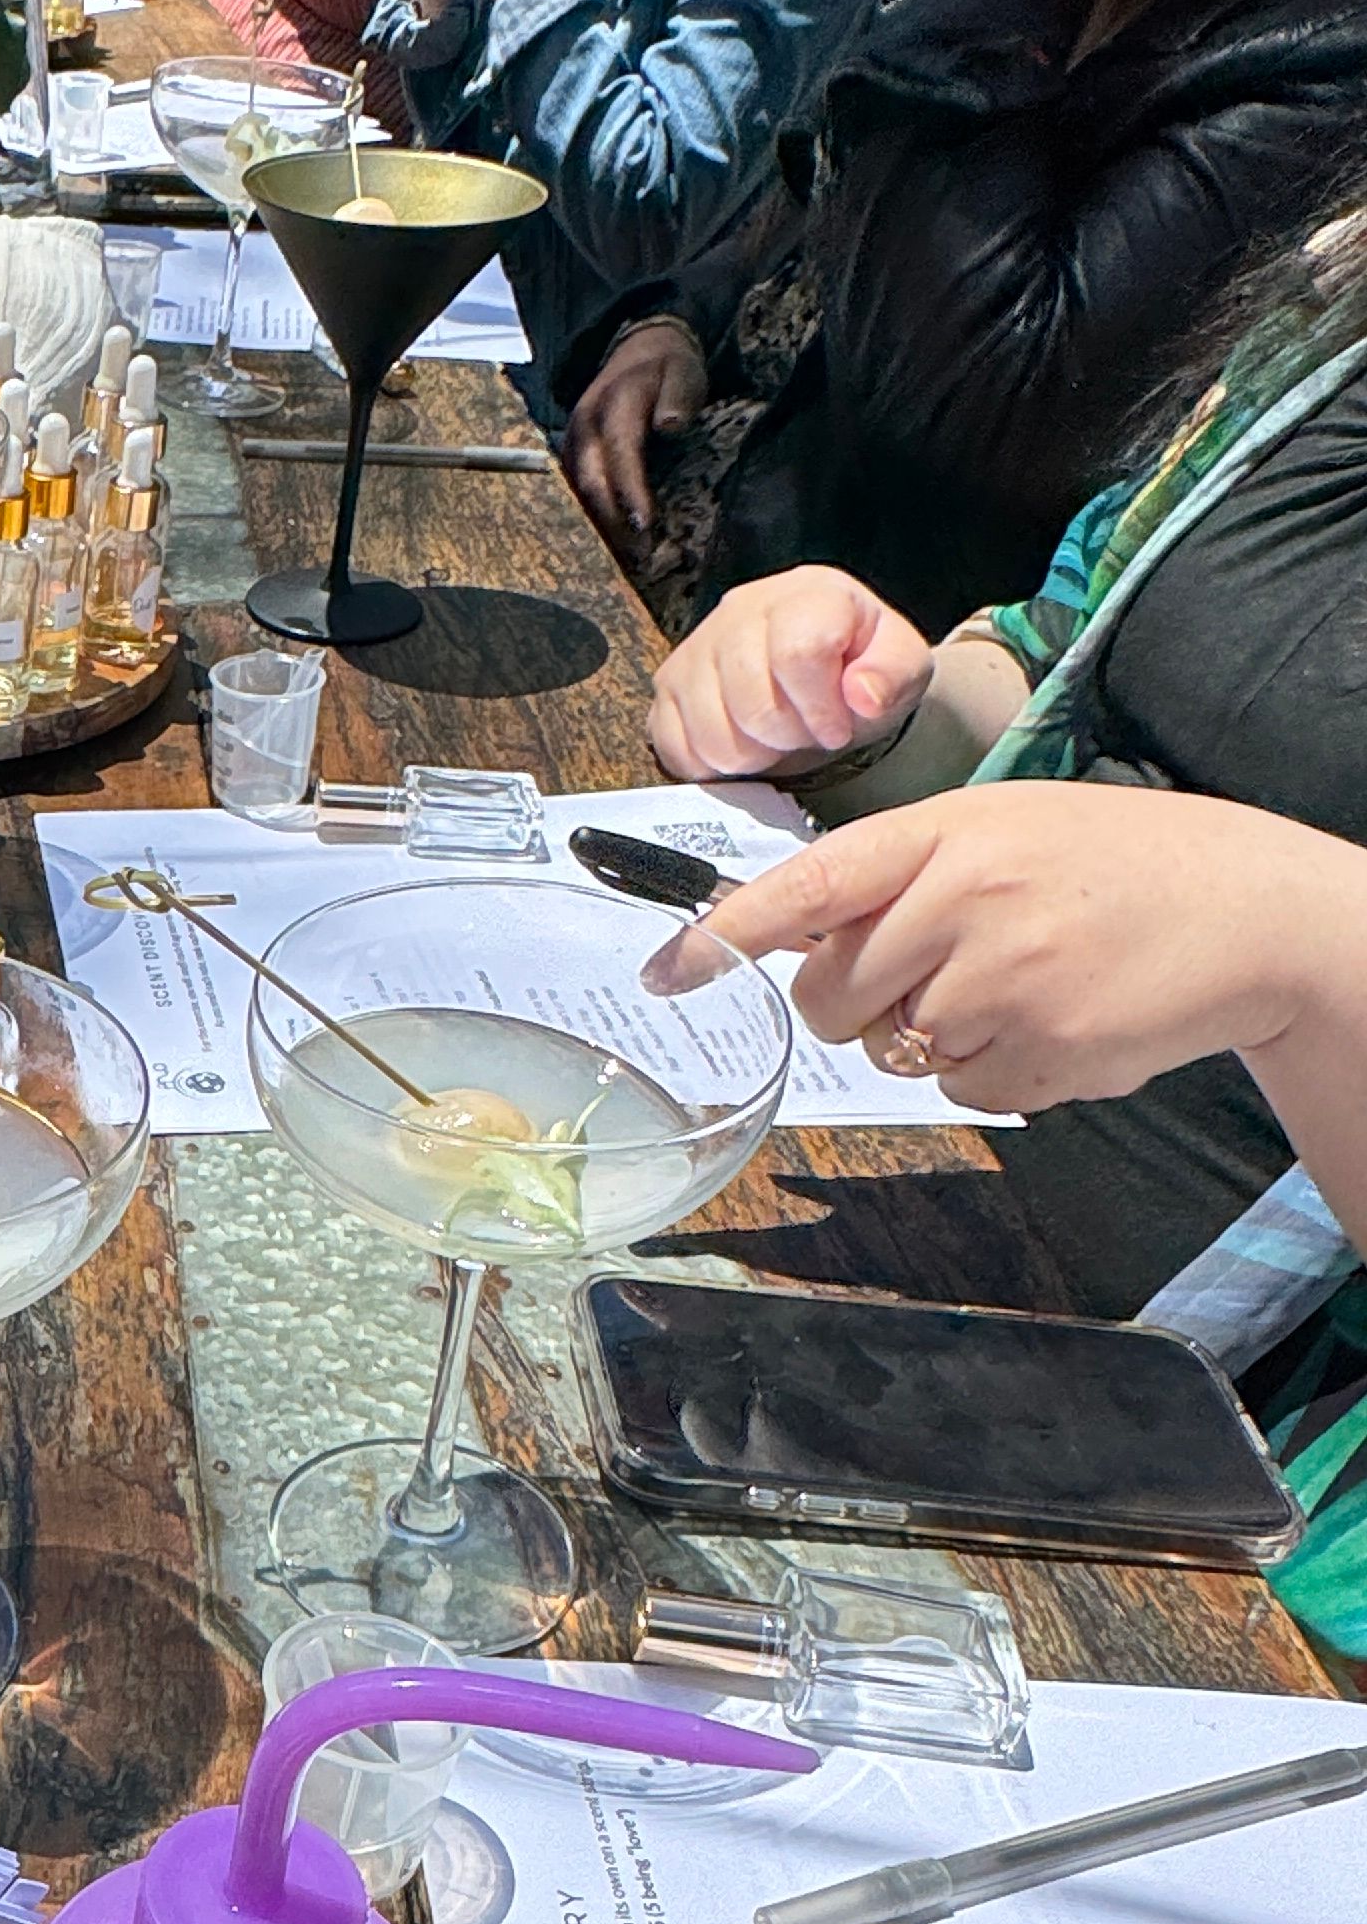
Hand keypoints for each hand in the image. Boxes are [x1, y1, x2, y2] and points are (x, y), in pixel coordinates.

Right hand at [568, 316, 708, 549]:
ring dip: (599, 528)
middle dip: (613, 522)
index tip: (645, 525)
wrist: (637, 350)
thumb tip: (671, 425)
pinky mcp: (570, 455)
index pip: (619, 453)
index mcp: (613, 404)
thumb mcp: (683, 373)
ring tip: (626, 561)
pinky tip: (611, 543)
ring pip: (577, 493)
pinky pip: (575, 492)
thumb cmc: (668, 369)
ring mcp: (572, 442)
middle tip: (640, 557)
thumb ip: (679, 397)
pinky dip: (591, 518)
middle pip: (590, 482)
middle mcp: (584, 425)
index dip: (630, 491)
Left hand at [641, 783, 1326, 1109]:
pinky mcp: (1042, 1053)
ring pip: (896, 1051)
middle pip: (832, 997)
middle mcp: (965, 901)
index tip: (672, 967)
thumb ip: (905, 876)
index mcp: (946, 834)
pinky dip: (997, 1073)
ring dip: (938, 1037)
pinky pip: (964, 1093)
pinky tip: (1055, 1021)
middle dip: (854, 1007)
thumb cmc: (1117, 865)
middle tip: (927, 978)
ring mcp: (1004, 980)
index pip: (808, 886)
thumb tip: (801, 942)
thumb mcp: (1006, 830)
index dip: (728, 933)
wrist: (1252, 911)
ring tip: (1023, 983)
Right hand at [646, 567, 935, 781]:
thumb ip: (892, 676)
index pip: (799, 652)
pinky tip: (742, 745)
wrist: (822, 673)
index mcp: (808, 593)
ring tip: (774, 738)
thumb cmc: (859, 669)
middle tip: (804, 734)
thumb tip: (862, 696)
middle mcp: (742, 608)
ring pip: (709, 728)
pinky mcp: (667, 685)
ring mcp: (696, 646)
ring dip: (750, 754)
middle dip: (785, 735)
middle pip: (749, 696)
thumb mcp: (901, 667)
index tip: (836, 726)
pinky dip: (711, 762)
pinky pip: (674, 743)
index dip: (820, 706)